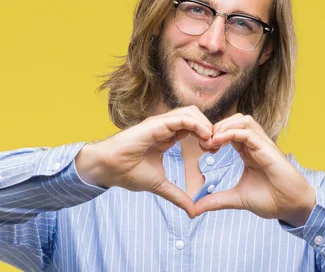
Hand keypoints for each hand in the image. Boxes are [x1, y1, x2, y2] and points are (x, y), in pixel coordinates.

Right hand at [76, 106, 212, 217]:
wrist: (108, 169)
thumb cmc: (127, 172)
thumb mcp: (159, 185)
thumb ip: (177, 195)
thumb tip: (192, 212)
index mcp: (165, 137)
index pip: (192, 128)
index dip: (206, 136)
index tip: (214, 151)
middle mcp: (163, 127)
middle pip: (195, 116)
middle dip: (210, 128)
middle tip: (216, 146)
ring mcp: (159, 123)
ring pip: (191, 112)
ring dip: (206, 125)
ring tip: (211, 142)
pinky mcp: (156, 124)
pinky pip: (183, 118)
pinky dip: (198, 125)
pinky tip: (205, 138)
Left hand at [194, 113, 315, 226]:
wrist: (291, 208)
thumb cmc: (270, 200)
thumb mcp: (236, 198)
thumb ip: (216, 200)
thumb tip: (196, 208)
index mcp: (248, 151)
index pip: (229, 131)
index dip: (214, 134)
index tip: (203, 147)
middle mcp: (255, 145)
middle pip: (235, 120)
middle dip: (217, 126)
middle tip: (205, 143)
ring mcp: (262, 145)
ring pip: (243, 120)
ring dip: (224, 126)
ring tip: (212, 141)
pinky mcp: (268, 150)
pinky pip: (249, 132)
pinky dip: (232, 133)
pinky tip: (218, 142)